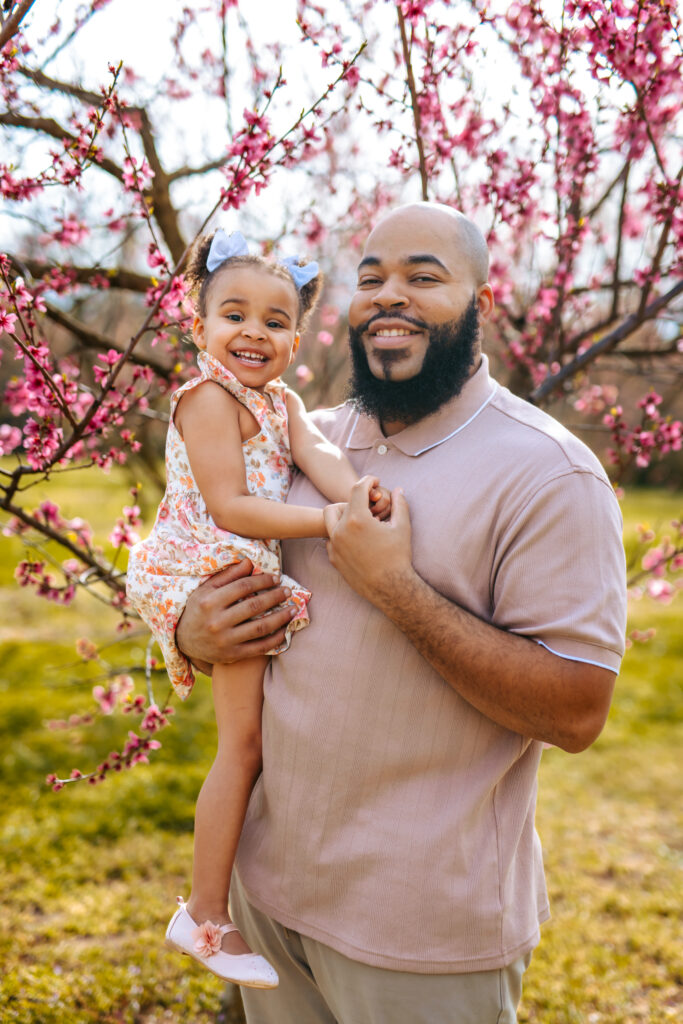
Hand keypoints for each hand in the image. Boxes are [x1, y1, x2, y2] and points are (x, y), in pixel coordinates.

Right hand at [175, 559, 296, 670]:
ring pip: (260, 627)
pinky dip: (275, 639)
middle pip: (254, 606)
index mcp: (210, 601)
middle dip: (275, 597)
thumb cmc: (198, 609)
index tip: (276, 578)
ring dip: (281, 618)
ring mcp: (225, 640)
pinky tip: (285, 630)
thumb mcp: (206, 589)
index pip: (243, 587)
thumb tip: (250, 562)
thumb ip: (228, 576)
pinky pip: (259, 647)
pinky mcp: (232, 656)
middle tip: (288, 591)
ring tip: (292, 610)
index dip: (262, 581)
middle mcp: (217, 622)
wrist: (183, 641)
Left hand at [323, 476, 413, 606]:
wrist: (390, 588)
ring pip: (329, 520)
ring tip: (359, 521)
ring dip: (342, 516)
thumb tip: (399, 490)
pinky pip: (332, 538)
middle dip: (353, 500)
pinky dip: (341, 534)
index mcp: (358, 519)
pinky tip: (357, 539)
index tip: (375, 480)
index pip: (358, 489)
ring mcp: (335, 545)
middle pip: (339, 503)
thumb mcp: (402, 527)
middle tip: (368, 506)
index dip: (368, 481)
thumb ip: (400, 504)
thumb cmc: (398, 557)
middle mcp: (341, 530)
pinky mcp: (333, 558)